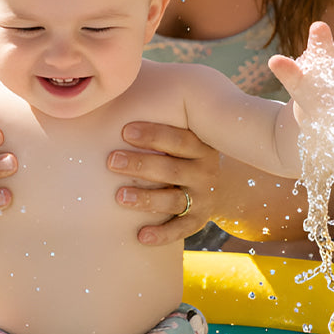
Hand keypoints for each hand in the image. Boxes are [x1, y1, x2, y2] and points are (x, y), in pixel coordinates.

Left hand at [108, 122, 224, 246]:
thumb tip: (123, 97)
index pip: (178, 139)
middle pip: (171, 170)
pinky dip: (162, 234)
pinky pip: (181, 229)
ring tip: (120, 197)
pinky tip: (141, 236)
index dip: (153, 135)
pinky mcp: (199, 219)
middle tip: (111, 161)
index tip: (125, 131)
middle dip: (140, 165)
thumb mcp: (185, 134)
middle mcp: (205, 172)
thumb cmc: (186, 151)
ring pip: (173, 200)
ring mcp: (203, 197)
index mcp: (201, 146)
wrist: (221, 183)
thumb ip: (163, 120)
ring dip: (146, 199)